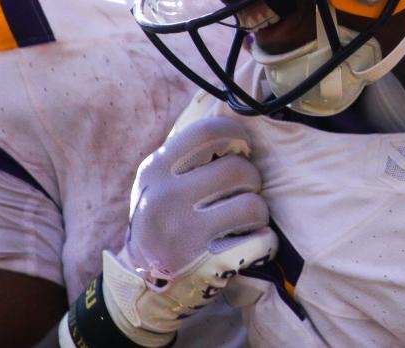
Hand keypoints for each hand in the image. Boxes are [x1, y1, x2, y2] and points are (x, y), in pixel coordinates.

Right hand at [61, 116, 275, 346]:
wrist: (140, 287)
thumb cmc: (161, 223)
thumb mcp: (158, 184)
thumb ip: (186, 155)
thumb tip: (236, 116)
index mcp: (155, 171)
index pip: (209, 131)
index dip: (237, 135)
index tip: (242, 149)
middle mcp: (165, 199)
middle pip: (239, 170)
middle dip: (251, 180)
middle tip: (243, 192)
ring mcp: (185, 234)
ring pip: (254, 205)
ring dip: (258, 212)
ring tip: (245, 219)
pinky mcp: (207, 264)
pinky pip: (261, 240)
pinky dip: (264, 242)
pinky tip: (249, 243)